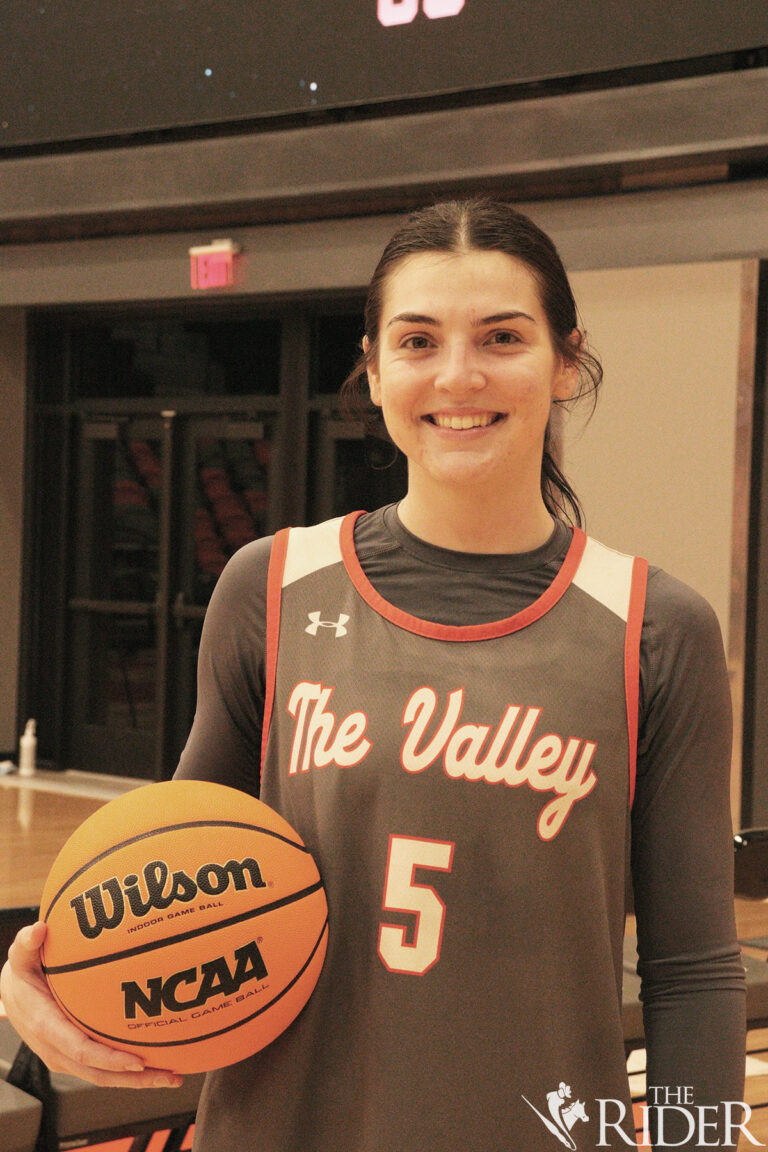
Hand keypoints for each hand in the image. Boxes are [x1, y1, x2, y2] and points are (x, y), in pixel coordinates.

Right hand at [0, 922, 183, 1088]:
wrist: (11, 995)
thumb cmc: (23, 973)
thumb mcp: (21, 956)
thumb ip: (28, 943)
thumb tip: (38, 929)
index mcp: (47, 1027)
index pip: (81, 1050)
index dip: (110, 1059)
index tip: (138, 1060)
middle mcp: (57, 1049)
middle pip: (99, 1073)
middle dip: (135, 1078)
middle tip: (171, 1076)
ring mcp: (66, 1057)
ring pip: (103, 1077)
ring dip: (137, 1080)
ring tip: (173, 1076)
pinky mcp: (74, 1058)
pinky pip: (102, 1070)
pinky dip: (128, 1072)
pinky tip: (157, 1063)